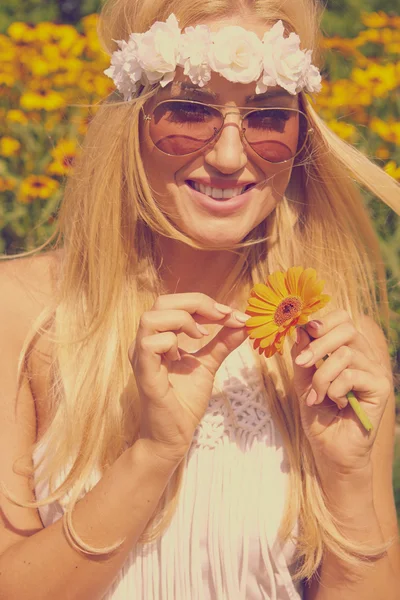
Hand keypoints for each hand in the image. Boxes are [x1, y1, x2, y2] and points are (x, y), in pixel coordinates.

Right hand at [129, 293, 248, 466]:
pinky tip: (183, 356)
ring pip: (151, 318)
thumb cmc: (185, 401)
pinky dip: (171, 342)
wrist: (173, 437)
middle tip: (222, 316)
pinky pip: (150, 344)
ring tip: (202, 335)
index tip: (231, 313)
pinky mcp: (144, 374)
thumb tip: (243, 321)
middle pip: (161, 302)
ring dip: (183, 320)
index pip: (175, 303)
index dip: (204, 302)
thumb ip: (223, 342)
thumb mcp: (208, 365)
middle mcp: (145, 342)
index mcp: (158, 337)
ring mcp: (141, 357)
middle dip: (196, 303)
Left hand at [291, 309, 391, 473]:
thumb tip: (300, 329)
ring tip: (316, 396)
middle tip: (303, 364)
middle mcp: (365, 356)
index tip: (305, 332)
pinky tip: (335, 403)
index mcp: (349, 349)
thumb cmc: (318, 414)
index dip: (324, 321)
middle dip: (318, 345)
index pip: (343, 319)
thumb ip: (302, 355)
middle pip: (346, 329)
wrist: (330, 451)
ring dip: (322, 376)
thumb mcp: (302, 380)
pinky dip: (334, 389)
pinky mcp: (380, 388)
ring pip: (345, 354)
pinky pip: (351, 375)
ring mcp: (375, 371)